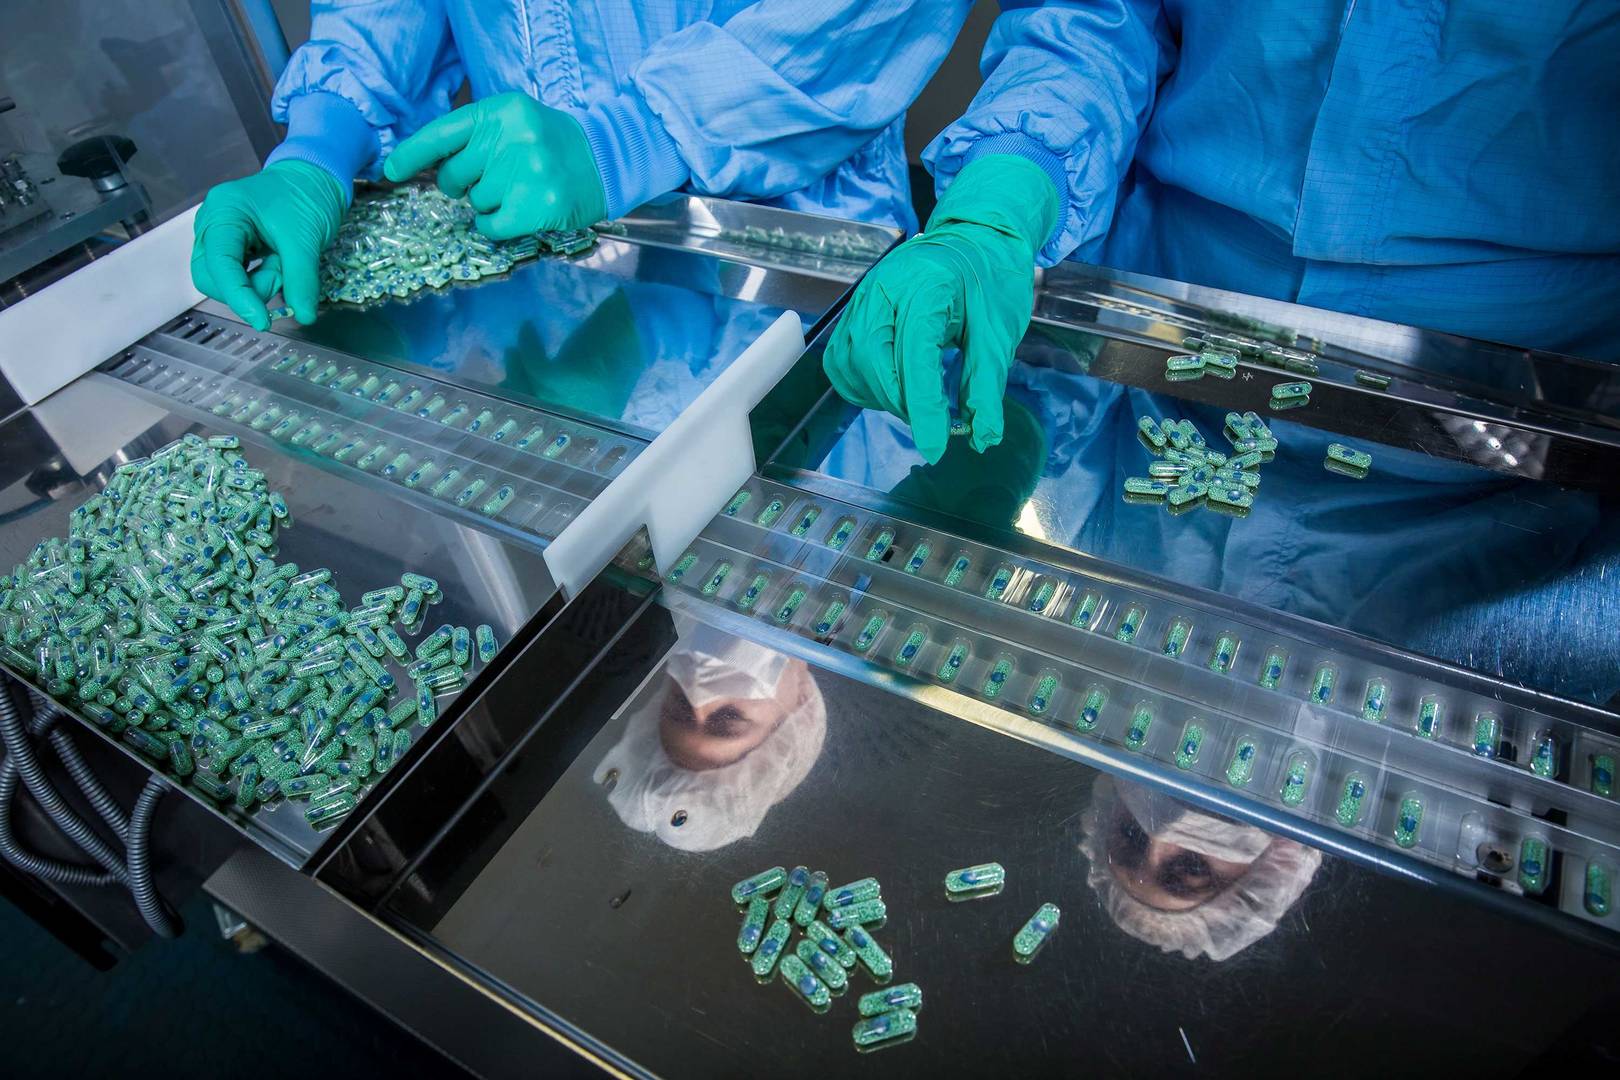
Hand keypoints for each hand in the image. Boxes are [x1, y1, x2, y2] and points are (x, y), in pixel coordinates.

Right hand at [190, 160, 345, 330]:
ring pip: (223, 281)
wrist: (315, 178)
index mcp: (223, 212)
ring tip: (283, 263)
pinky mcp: (233, 248)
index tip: (262, 320)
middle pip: (211, 277)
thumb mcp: (306, 239)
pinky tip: (278, 265)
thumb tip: (303, 314)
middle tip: (282, 276)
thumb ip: (302, 280)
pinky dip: (260, 280)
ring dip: (256, 284)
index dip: (238, 296)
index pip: (219, 263)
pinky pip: (238, 276)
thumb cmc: (306, 195)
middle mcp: (212, 224)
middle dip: (248, 289)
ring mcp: (220, 237)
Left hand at [383, 92, 606, 238]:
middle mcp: (510, 139)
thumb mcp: (516, 122)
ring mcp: (524, 173)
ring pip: (475, 202)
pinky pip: (490, 225)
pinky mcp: (535, 206)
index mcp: (500, 112)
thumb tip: (431, 166)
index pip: (442, 133)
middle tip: (489, 181)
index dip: (412, 154)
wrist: (606, 161)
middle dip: (461, 184)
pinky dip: (496, 224)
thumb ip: (477, 136)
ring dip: (489, 203)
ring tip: (519, 190)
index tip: (391, 171)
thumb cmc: (552, 144)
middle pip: (454, 175)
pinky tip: (518, 212)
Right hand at [822, 154, 1057, 462]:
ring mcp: (863, 298)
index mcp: (927, 288)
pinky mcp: (854, 310)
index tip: (937, 448)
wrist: (975, 238)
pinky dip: (862, 384)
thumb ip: (985, 386)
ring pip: (851, 363)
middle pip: (872, 361)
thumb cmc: (991, 281)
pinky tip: (891, 390)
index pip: (915, 357)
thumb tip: (983, 437)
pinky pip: (842, 358)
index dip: (923, 408)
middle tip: (931, 423)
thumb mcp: (999, 333)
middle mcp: (884, 289)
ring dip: (879, 396)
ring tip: (915, 404)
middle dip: (900, 403)